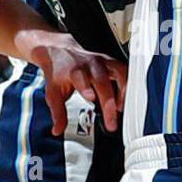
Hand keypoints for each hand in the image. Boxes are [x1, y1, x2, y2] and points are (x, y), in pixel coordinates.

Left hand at [12, 28, 127, 135]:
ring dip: (124, 91)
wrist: (60, 51)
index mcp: (74, 70)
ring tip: (120, 109)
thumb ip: (58, 112)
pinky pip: (126, 72)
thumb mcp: (53, 92)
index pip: (81, 77)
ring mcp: (103, 62)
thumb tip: (58, 130)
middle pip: (103, 81)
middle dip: (109, 102)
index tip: (91, 98)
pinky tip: (125, 100)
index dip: (86, 87)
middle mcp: (90, 64)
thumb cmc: (59, 71)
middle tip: (111, 123)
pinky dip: (128, 86)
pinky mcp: (112, 62)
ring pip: (120, 72)